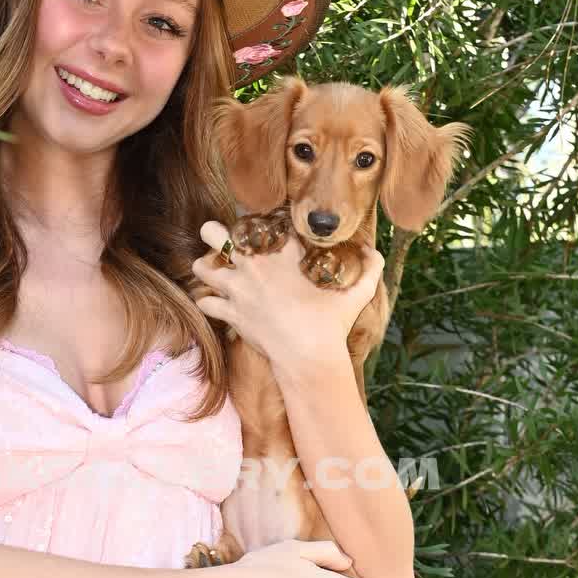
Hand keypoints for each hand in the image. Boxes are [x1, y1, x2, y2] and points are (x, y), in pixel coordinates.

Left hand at [190, 219, 384, 377]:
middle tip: (225, 243)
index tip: (264, 233)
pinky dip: (208, 302)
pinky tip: (217, 303)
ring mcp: (238, 289)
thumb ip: (370, 269)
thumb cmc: (333, 323)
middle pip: (215, 233)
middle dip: (215, 234)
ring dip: (206, 268)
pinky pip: (206, 302)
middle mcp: (254, 265)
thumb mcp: (357, 293)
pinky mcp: (231, 313)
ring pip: (202, 267)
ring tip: (216, 272)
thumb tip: (375, 253)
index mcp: (283, 252)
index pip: (260, 221)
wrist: (309, 356)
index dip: (257, 224)